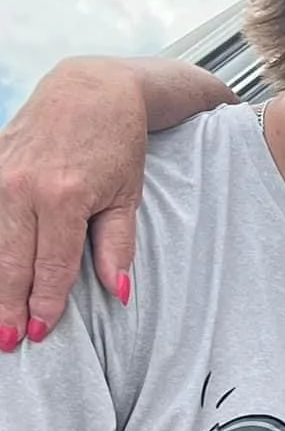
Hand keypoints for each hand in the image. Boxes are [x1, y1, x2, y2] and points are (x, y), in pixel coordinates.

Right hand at [0, 59, 146, 346]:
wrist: (91, 89)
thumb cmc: (117, 144)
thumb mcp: (127, 196)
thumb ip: (117, 246)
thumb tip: (116, 292)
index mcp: (64, 197)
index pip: (51, 266)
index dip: (44, 304)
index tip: (38, 333)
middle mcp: (24, 186)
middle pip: (12, 260)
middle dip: (8, 305)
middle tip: (7, 341)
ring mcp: (0, 173)